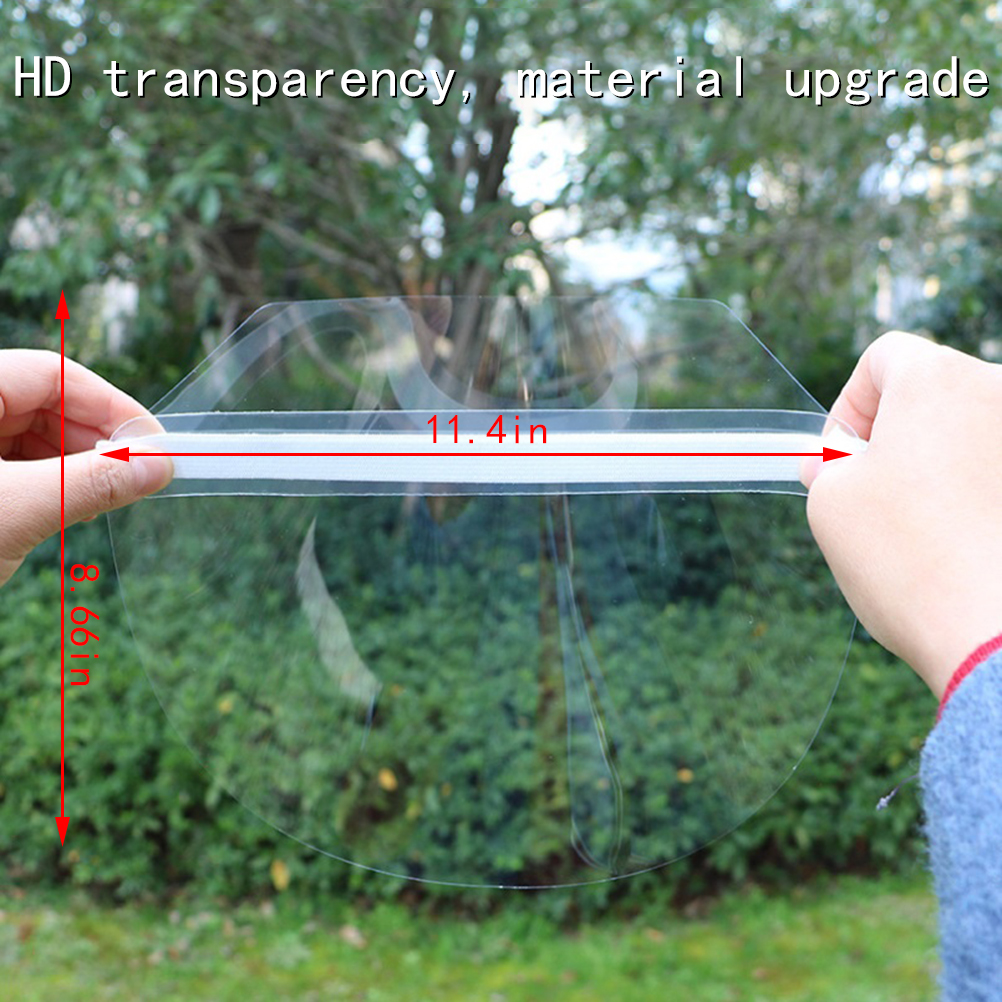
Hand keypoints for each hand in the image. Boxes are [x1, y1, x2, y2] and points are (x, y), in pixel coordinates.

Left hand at [0, 349, 172, 585]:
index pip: (53, 374)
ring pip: (31, 435)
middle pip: (45, 403)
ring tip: (99, 499)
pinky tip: (64, 507)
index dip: (110, 406)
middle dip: (95, 441)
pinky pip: (13, 462)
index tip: (154, 445)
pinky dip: (47, 483)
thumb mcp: (17, 509)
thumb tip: (161, 467)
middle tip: (136, 477)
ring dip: (74, 466)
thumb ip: (91, 483)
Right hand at [803, 331, 1001, 697]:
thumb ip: (826, 465)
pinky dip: (975, 493)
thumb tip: (834, 465)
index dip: (848, 408)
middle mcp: (999, 393)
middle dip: (893, 436)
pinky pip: (995, 470)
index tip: (838, 460)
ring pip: (969, 433)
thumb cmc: (907, 559)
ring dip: (936, 465)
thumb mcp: (828, 501)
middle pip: (932, 392)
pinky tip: (958, 543)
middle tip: (868, 493)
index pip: (883, 359)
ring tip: (917, 528)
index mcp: (938, 379)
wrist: (994, 635)